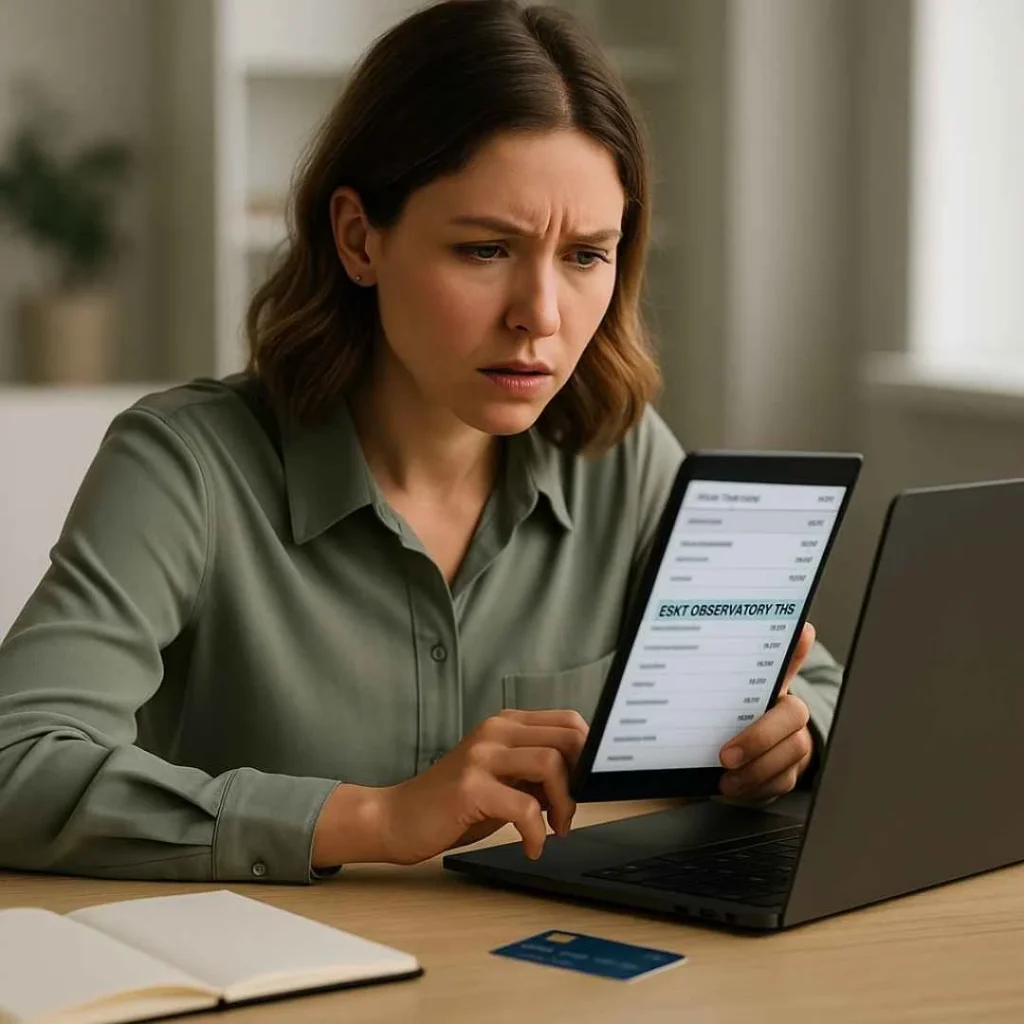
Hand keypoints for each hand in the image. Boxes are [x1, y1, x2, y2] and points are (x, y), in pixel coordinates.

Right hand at [378, 709, 588, 864]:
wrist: (397, 819)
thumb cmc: (452, 804)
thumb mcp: (502, 781)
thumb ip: (536, 774)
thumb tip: (583, 781)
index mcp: (505, 724)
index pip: (568, 720)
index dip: (589, 752)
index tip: (589, 784)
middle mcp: (495, 731)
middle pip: (567, 738)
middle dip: (581, 779)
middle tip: (570, 812)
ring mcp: (481, 757)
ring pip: (551, 764)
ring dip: (564, 804)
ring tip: (555, 828)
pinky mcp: (470, 788)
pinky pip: (524, 808)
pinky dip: (536, 833)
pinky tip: (530, 846)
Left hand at [717, 622, 815, 802]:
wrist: (744, 760)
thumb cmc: (735, 722)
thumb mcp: (728, 699)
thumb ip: (731, 674)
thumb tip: (748, 638)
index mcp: (773, 689)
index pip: (788, 662)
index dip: (797, 649)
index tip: (802, 631)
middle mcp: (789, 714)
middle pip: (791, 717)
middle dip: (758, 738)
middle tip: (726, 755)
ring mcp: (793, 745)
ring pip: (789, 756)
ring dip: (755, 771)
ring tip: (725, 779)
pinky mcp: (786, 774)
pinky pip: (779, 783)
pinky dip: (754, 788)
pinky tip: (732, 788)